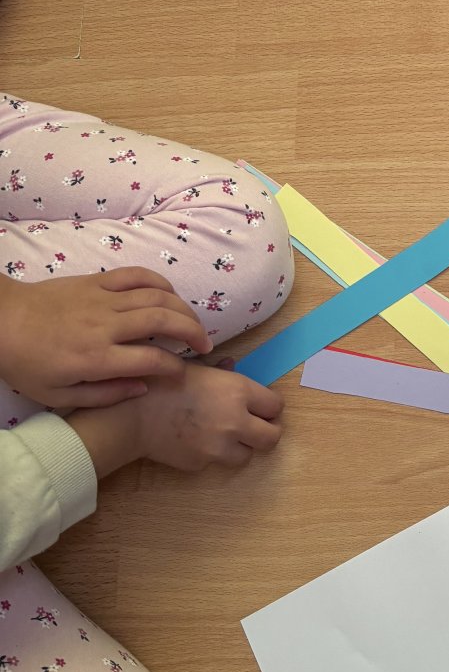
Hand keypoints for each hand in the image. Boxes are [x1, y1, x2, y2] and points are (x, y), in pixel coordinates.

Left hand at [0, 268, 210, 409]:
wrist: (2, 322)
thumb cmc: (28, 364)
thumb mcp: (58, 396)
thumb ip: (104, 395)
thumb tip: (143, 387)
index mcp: (96, 358)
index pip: (152, 360)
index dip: (176, 368)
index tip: (183, 373)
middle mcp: (106, 326)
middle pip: (164, 322)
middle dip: (193, 333)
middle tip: (205, 345)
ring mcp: (103, 299)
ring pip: (157, 297)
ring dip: (183, 309)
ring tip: (194, 323)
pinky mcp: (98, 281)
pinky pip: (138, 275)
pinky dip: (160, 282)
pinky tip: (170, 295)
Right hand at [132, 362, 282, 470]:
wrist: (132, 415)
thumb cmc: (163, 382)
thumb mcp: (196, 368)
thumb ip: (222, 371)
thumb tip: (233, 366)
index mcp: (239, 392)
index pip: (275, 406)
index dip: (270, 406)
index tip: (262, 407)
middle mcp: (236, 422)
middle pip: (272, 437)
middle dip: (267, 431)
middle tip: (257, 426)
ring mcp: (220, 447)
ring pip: (248, 455)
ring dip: (241, 446)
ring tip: (225, 435)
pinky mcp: (203, 464)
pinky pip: (217, 461)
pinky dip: (213, 454)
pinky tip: (196, 441)